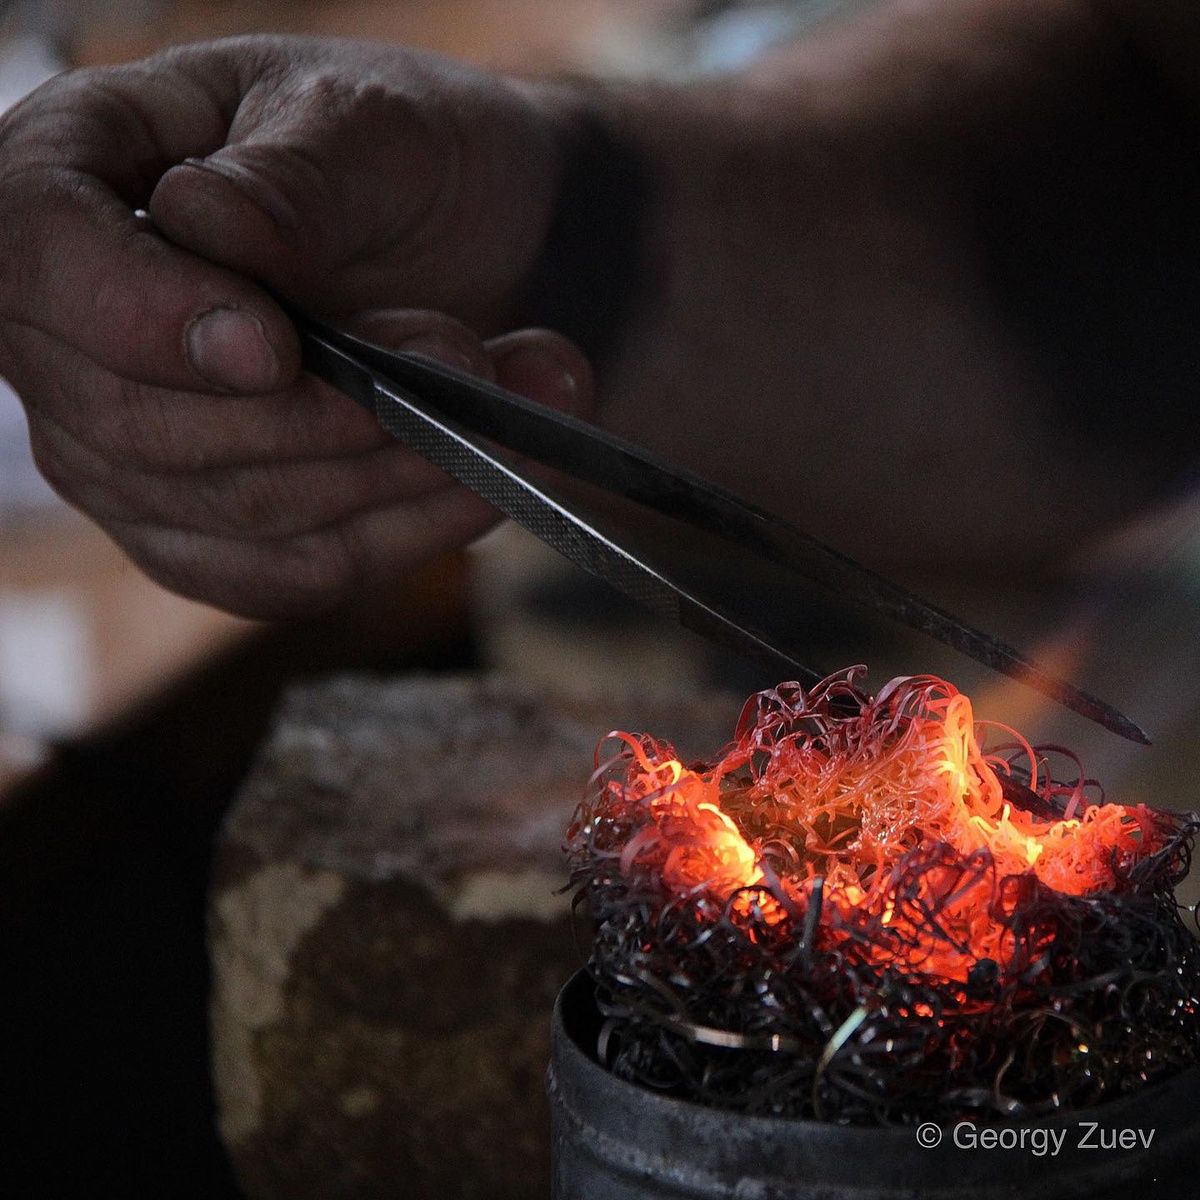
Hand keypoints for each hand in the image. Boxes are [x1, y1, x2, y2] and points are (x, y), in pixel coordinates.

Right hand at [0, 35, 589, 616]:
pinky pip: (283, 573)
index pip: (40, 260)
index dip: (150, 320)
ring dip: (397, 473)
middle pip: (146, 426)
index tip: (277, 350)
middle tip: (466, 354)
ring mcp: (131, 447)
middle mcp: (74, 329)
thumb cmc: (410, 157)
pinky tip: (476, 487)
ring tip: (511, 406)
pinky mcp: (210, 530)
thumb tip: (205, 226)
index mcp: (77, 174)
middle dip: (334, 412)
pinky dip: (398, 538)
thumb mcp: (368, 120)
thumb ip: (291, 177)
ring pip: (240, 511)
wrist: (483, 236)